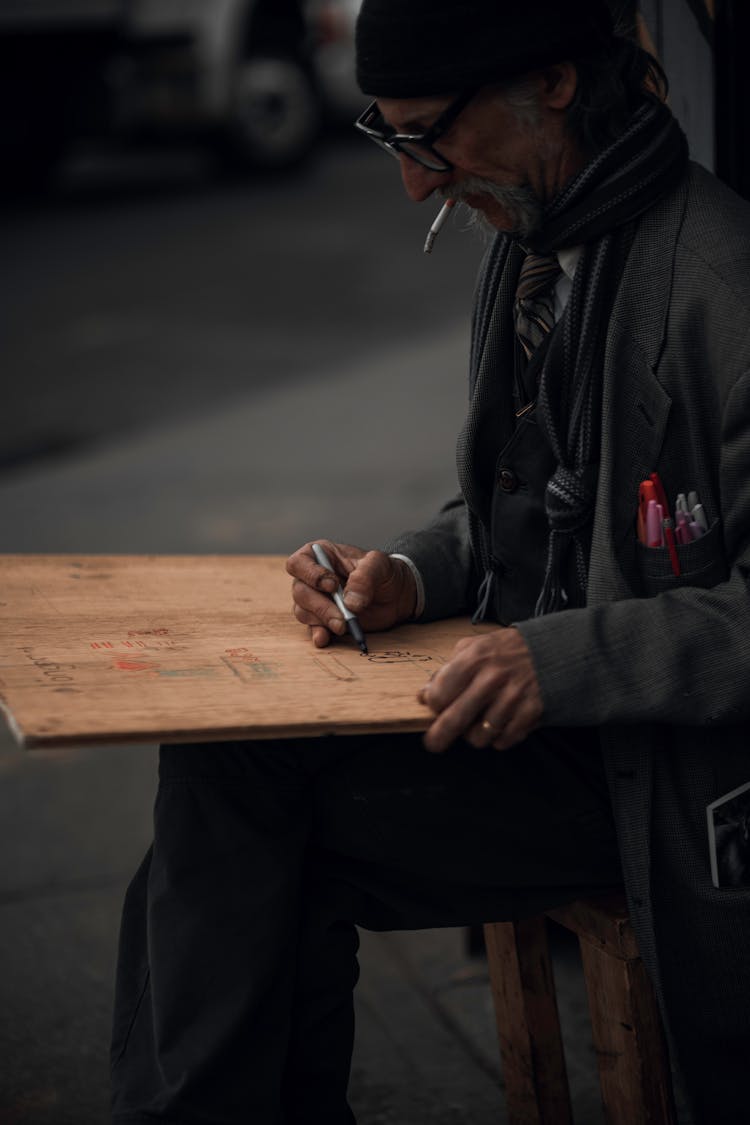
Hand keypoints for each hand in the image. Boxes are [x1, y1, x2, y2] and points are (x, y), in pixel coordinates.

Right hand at [287, 541, 416, 647]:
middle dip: (320, 606)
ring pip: (303, 611)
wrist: (395, 595)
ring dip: (323, 620)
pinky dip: (319, 634)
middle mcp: (312, 578)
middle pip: (300, 591)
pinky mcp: (323, 619)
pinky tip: (325, 638)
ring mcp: (315, 600)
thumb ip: (365, 577)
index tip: (332, 586)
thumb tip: (350, 602)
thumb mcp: (379, 565)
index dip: (311, 575)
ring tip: (344, 626)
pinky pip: (313, 627)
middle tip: (342, 617)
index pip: (299, 563)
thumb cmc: (383, 573)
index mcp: (321, 555)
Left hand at [418, 628, 542, 752]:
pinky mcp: (531, 713)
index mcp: (474, 658)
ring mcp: (513, 698)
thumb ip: (448, 669)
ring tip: (480, 721)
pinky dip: (499, 738)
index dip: (433, 704)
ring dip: (475, 734)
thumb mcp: (475, 646)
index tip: (436, 706)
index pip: (439, 695)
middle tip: (434, 743)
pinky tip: (502, 722)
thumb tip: (424, 695)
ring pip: (478, 737)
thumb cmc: (508, 650)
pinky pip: (503, 741)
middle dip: (439, 737)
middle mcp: (492, 678)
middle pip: (454, 721)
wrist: (555, 650)